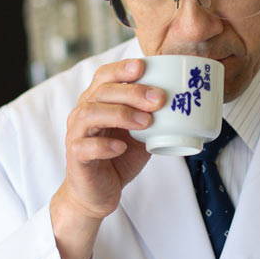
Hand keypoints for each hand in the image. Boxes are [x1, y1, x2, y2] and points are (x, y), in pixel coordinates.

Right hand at [52, 58, 165, 222]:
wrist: (98, 192)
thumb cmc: (120, 157)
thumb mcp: (141, 133)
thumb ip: (152, 116)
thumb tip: (183, 100)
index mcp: (97, 102)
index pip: (104, 76)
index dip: (121, 69)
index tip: (143, 66)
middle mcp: (83, 113)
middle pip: (101, 92)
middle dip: (132, 92)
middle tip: (158, 99)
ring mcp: (77, 135)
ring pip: (89, 114)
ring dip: (120, 114)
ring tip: (145, 123)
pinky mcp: (76, 158)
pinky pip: (84, 146)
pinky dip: (104, 145)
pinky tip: (122, 147)